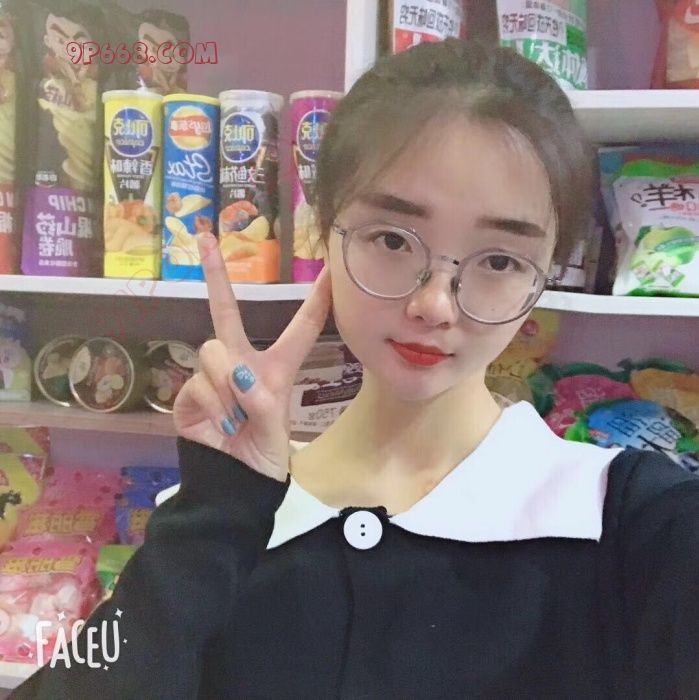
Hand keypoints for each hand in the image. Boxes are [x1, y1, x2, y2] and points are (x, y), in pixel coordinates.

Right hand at [172, 231, 332, 481]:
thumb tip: (237, 375)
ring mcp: (210, 374)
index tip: (329, 272)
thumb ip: (260, 402)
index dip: (316, 301)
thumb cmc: (263, 454)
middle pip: (226, 310)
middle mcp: (240, 361)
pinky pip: (202, 384)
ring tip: (237, 421)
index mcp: (275, 367)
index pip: (300, 329)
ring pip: (216, 352)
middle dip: (215, 273)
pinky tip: (220, 427)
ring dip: (230, 390)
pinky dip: (216, 409)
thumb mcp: (275, 429)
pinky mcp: (187, 391)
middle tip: (205, 236)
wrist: (232, 482)